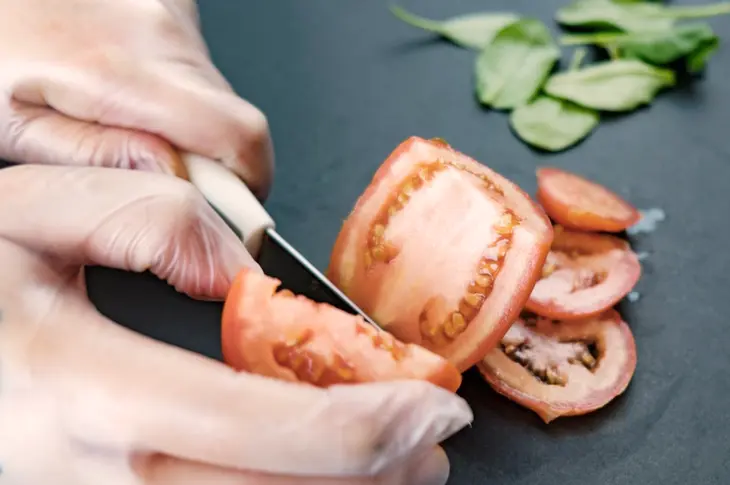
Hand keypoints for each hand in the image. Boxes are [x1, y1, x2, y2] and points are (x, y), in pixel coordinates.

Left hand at [0, 0, 273, 197]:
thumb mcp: (18, 126)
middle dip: (210, 164)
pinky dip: (179, 97)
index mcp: (119, 72)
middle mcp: (159, 34)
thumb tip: (175, 182)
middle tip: (158, 172)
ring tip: (131, 123)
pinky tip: (133, 93)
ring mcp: (172, 14)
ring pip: (218, 99)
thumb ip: (100, 157)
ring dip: (191, 128)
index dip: (247, 185)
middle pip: (234, 123)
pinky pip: (199, 72)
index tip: (224, 213)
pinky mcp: (174, 7)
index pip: (239, 138)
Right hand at [0, 164, 471, 484]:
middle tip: (430, 441)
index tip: (434, 402)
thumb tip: (238, 268)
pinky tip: (305, 471)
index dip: (372, 426)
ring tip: (394, 465)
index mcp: (90, 392)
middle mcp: (95, 478)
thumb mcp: (29, 215)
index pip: (272, 429)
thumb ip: (146, 220)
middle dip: (375, 474)